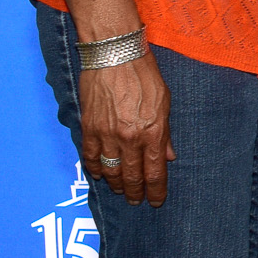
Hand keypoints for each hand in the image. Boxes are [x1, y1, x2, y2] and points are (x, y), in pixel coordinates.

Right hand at [76, 50, 173, 206]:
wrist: (115, 55)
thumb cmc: (145, 75)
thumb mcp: (165, 103)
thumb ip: (165, 133)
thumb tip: (168, 156)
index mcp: (152, 133)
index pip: (154, 173)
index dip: (155, 191)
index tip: (156, 202)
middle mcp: (129, 139)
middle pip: (131, 176)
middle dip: (135, 192)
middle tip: (136, 201)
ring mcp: (106, 135)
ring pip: (110, 171)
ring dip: (115, 184)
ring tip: (121, 190)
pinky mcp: (89, 128)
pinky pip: (90, 157)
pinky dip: (95, 169)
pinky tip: (99, 175)